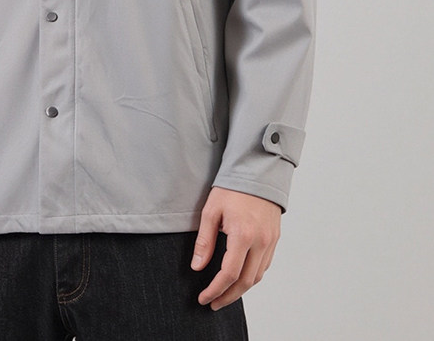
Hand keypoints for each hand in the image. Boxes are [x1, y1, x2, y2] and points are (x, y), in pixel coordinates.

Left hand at [191, 187, 280, 310]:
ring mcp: (270, 241)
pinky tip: (240, 276)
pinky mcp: (275, 238)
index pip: (229, 274)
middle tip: (214, 303)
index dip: (215, 290)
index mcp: (243, 234)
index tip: (204, 298)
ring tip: (225, 293)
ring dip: (241, 289)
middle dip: (228, 296)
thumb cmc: (232, 188)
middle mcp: (261, 241)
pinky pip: (265, 265)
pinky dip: (252, 276)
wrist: (257, 170)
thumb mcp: (211, 210)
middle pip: (245, 282)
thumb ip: (205, 241)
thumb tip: (197, 266)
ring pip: (257, 276)